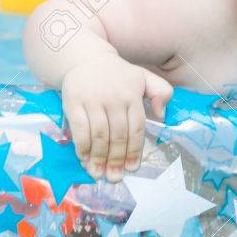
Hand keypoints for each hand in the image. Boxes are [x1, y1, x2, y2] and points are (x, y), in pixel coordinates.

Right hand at [61, 57, 172, 182]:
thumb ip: (161, 92)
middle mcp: (114, 98)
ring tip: (98, 174)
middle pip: (118, 136)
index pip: (136, 129)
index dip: (134, 151)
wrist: (85, 59)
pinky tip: (84, 158)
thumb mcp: (144, 77)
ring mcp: (93, 100)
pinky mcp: (74, 102)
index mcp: (132, 94)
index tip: (132, 168)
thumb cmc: (117, 74)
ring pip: (99, 136)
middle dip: (116, 161)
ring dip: (99, 159)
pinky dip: (82, 147)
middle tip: (114, 178)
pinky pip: (80, 130)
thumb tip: (162, 115)